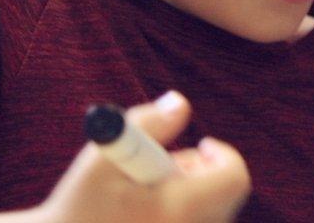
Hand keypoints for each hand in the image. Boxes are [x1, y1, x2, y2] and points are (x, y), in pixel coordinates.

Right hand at [37, 92, 250, 222]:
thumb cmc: (79, 204)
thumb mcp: (104, 156)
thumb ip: (148, 124)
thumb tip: (180, 103)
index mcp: (179, 210)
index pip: (234, 179)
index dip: (223, 154)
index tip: (201, 143)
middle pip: (227, 195)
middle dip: (203, 170)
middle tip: (169, 163)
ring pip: (212, 211)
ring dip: (189, 191)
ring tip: (144, 192)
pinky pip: (195, 222)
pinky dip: (182, 210)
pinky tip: (144, 212)